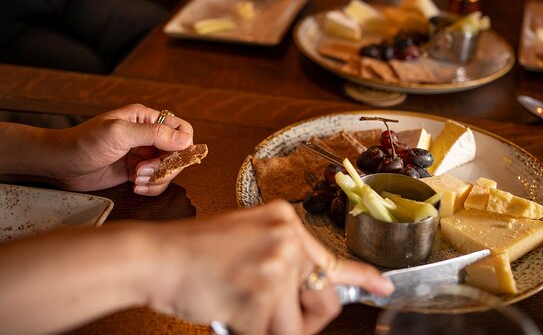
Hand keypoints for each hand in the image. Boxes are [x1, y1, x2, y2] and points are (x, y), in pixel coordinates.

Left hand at [43, 104, 193, 194]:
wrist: (60, 164)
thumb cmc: (84, 142)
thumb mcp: (119, 134)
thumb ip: (153, 134)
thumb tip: (186, 140)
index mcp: (146, 119)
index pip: (181, 129)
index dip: (182, 145)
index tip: (170, 158)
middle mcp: (148, 135)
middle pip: (179, 153)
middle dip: (166, 166)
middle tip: (143, 171)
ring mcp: (143, 155)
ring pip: (169, 169)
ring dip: (157, 178)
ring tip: (136, 180)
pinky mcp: (136, 172)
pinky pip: (157, 181)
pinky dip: (151, 187)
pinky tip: (135, 187)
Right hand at [150, 201, 393, 333]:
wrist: (155, 256)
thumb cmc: (194, 251)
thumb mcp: (248, 238)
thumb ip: (282, 258)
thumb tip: (308, 288)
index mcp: (285, 220)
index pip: (333, 258)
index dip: (364, 278)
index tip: (384, 288)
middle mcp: (287, 239)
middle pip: (325, 301)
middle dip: (306, 320)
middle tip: (276, 316)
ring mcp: (275, 267)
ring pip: (295, 327)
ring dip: (270, 328)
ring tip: (241, 310)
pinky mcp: (259, 296)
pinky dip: (247, 333)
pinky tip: (228, 311)